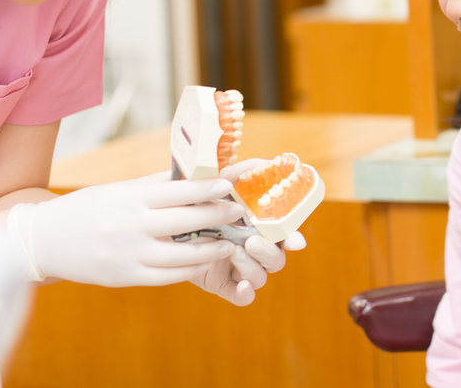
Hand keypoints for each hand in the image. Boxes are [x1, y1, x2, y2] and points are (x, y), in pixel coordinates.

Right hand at [7, 172, 245, 286]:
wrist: (43, 241)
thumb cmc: (87, 209)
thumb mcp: (118, 190)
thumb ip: (156, 185)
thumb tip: (194, 172)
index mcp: (130, 198)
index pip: (178, 191)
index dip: (208, 189)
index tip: (230, 186)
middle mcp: (131, 226)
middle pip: (186, 220)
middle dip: (218, 216)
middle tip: (240, 212)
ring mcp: (128, 254)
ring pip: (182, 254)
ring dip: (212, 249)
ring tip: (230, 243)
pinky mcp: (125, 277)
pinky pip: (167, 276)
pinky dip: (190, 269)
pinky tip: (204, 262)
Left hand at [188, 159, 307, 305]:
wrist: (165, 223)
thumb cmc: (198, 200)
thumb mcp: (219, 183)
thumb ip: (244, 172)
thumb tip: (268, 163)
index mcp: (259, 225)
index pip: (285, 234)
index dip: (294, 238)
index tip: (295, 240)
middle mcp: (254, 248)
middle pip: (277, 258)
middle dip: (269, 251)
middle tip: (252, 241)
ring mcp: (240, 268)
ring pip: (261, 276)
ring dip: (252, 266)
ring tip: (234, 253)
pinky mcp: (224, 284)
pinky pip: (243, 297)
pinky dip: (245, 293)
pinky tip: (240, 286)